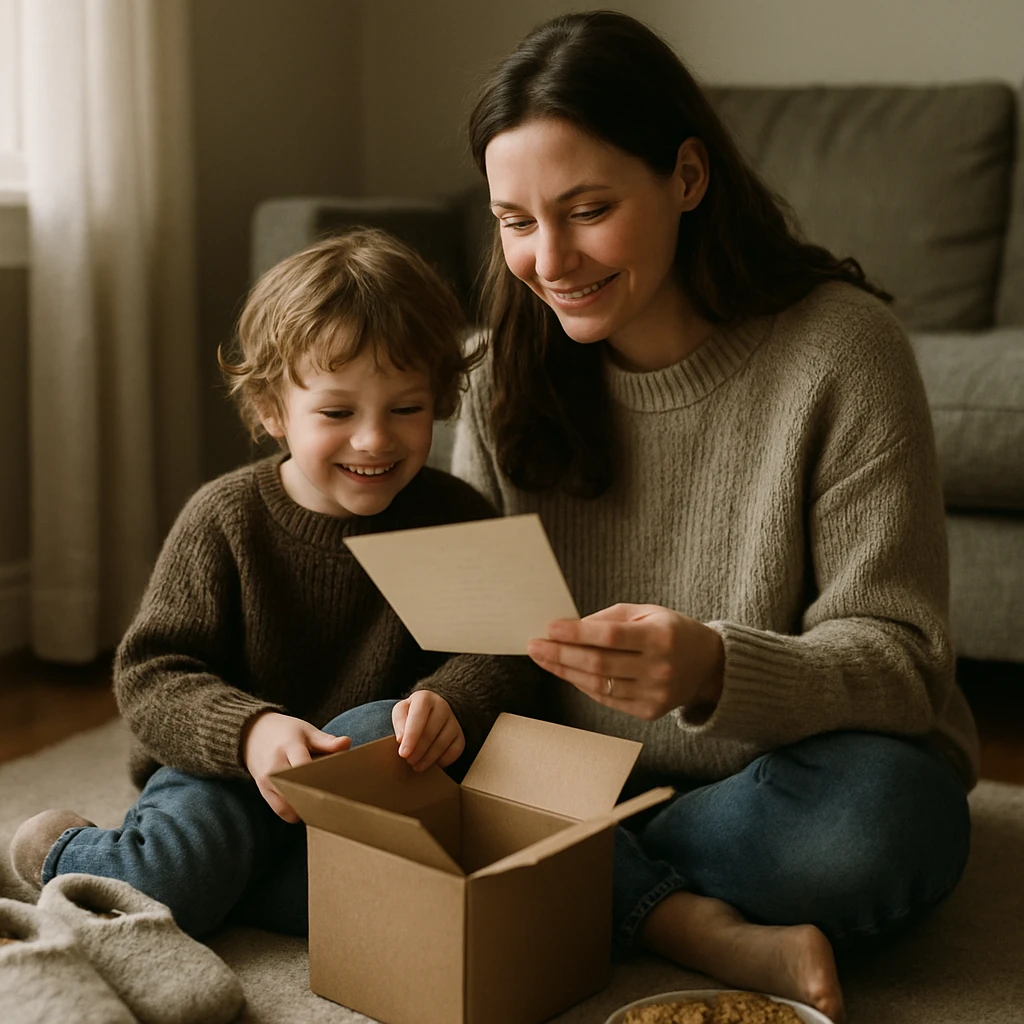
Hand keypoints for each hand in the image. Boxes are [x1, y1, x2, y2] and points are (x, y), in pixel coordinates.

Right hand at [243, 711, 350, 821]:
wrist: (253, 734)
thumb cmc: (285, 732)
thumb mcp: (306, 731)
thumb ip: (326, 741)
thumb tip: (346, 743)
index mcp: (289, 746)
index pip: (305, 766)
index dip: (321, 777)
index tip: (338, 784)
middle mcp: (275, 766)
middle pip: (297, 790)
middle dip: (316, 797)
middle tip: (334, 798)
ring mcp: (266, 781)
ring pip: (288, 807)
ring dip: (305, 807)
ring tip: (320, 801)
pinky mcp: (262, 792)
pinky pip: (281, 810)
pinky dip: (295, 811)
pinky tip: (308, 803)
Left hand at [392, 690, 464, 771]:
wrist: (432, 712)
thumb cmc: (412, 714)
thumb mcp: (401, 711)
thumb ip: (399, 722)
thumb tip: (401, 739)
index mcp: (425, 698)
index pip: (418, 716)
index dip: (411, 736)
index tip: (403, 753)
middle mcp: (443, 707)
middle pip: (430, 732)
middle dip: (417, 751)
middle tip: (407, 760)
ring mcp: (454, 722)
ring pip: (441, 744)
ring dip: (427, 759)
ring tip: (415, 765)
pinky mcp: (460, 736)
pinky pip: (453, 752)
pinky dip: (441, 761)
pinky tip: (430, 763)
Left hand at [526, 603, 724, 720]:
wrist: (709, 667)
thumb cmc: (672, 632)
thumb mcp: (649, 612)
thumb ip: (610, 618)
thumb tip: (570, 627)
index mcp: (661, 637)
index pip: (609, 636)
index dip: (576, 633)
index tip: (549, 627)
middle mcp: (659, 668)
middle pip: (599, 663)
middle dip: (561, 654)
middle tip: (535, 646)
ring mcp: (654, 694)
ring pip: (599, 684)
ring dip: (565, 671)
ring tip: (543, 659)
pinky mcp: (649, 712)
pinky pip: (607, 698)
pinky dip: (582, 685)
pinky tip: (566, 672)